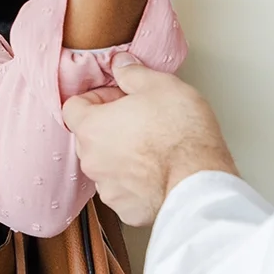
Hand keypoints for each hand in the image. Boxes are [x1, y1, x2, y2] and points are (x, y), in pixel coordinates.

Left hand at [61, 57, 236, 225]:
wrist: (200, 181)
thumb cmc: (182, 134)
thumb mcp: (161, 85)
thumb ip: (133, 73)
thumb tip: (122, 64)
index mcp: (92, 127)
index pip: (73, 107)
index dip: (96, 98)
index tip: (118, 97)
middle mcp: (92, 161)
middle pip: (89, 137)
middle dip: (110, 127)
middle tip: (140, 119)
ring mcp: (108, 188)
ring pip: (106, 166)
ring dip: (122, 155)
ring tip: (153, 148)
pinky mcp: (126, 209)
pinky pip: (124, 191)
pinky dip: (136, 182)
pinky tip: (158, 172)